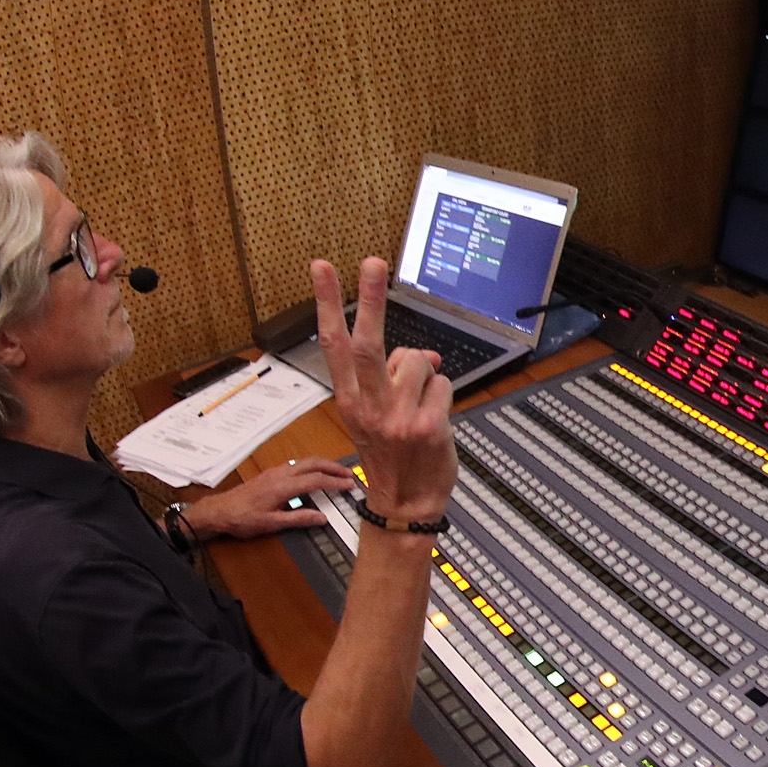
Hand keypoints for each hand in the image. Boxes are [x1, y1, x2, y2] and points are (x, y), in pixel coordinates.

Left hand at [186, 457, 354, 539]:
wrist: (219, 511)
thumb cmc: (242, 518)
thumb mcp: (272, 524)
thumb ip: (298, 519)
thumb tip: (321, 518)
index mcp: (283, 487)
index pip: (316, 480)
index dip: (335, 482)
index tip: (349, 485)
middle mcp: (280, 475)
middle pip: (313, 463)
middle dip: (333, 467)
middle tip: (348, 474)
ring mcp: (274, 472)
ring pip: (304, 462)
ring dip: (322, 465)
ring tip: (335, 473)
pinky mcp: (270, 474)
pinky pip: (295, 465)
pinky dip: (310, 466)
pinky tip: (313, 474)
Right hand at [311, 256, 457, 520]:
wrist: (405, 504)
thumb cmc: (391, 457)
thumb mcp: (374, 417)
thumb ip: (390, 378)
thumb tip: (422, 355)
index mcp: (349, 400)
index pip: (333, 344)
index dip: (327, 304)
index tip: (323, 269)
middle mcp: (368, 405)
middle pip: (368, 342)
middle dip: (371, 297)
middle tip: (373, 261)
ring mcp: (397, 416)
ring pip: (420, 361)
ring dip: (427, 373)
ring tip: (420, 403)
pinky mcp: (426, 426)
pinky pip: (443, 384)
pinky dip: (444, 394)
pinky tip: (435, 419)